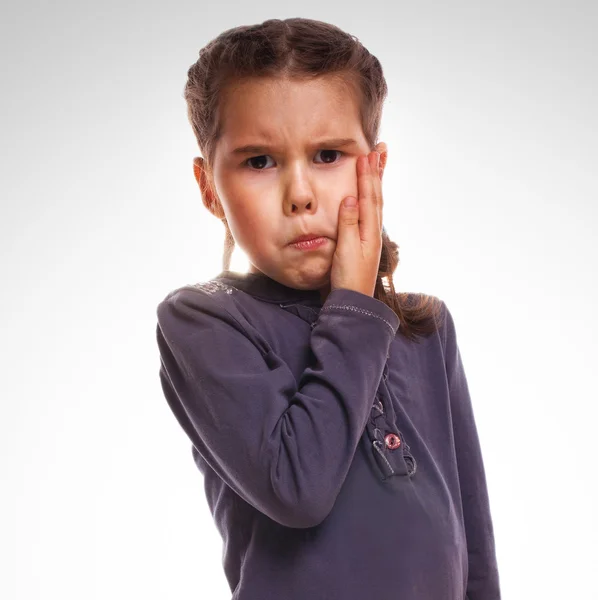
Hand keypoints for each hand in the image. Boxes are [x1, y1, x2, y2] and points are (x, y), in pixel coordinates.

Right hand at [330, 151, 383, 296]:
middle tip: (379, 150)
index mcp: (369, 231)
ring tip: (378, 164)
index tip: (367, 155)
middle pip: (376, 195)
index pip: (369, 197)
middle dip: (376, 172)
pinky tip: (367, 195)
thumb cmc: (348, 278)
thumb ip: (348, 225)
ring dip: (376, 182)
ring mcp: (369, 236)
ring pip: (375, 203)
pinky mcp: (363, 242)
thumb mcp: (345, 251)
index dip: (368, 175)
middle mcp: (373, 231)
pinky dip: (370, 198)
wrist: (353, 301)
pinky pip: (369, 213)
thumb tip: (350, 199)